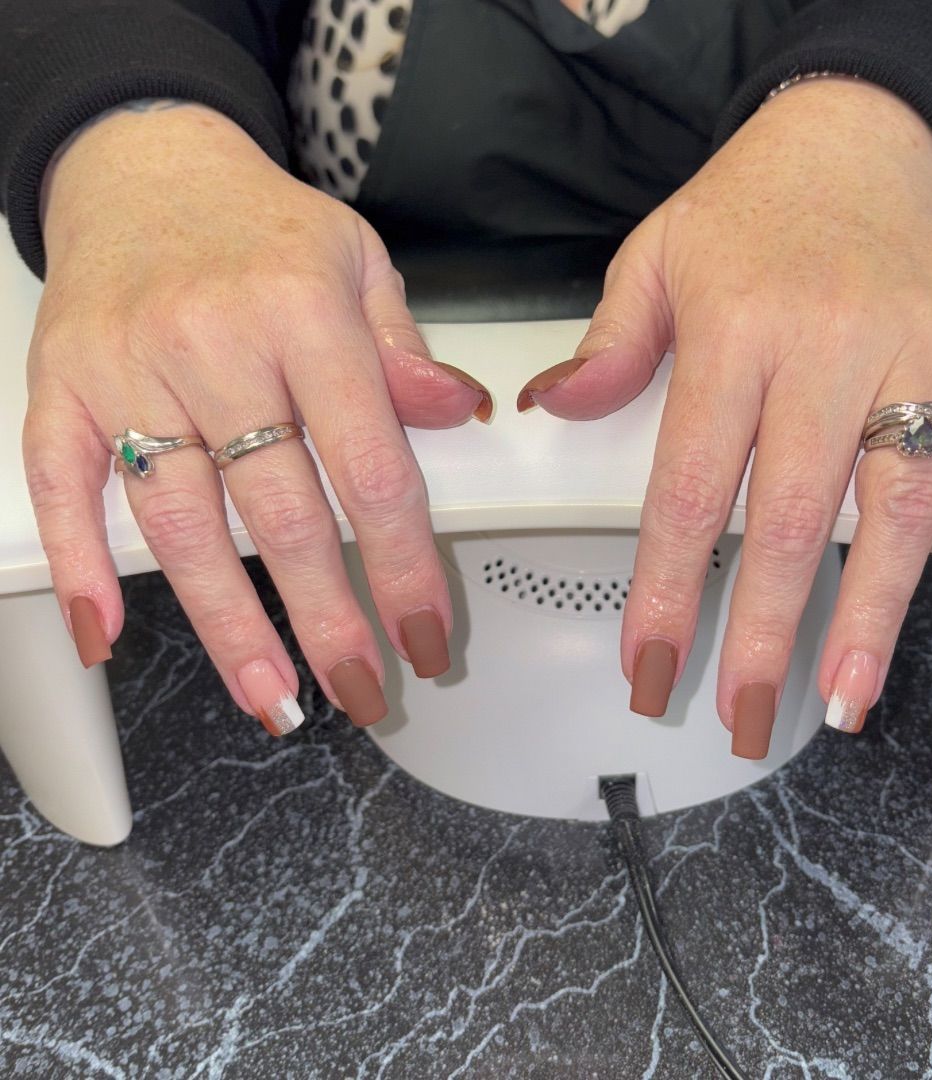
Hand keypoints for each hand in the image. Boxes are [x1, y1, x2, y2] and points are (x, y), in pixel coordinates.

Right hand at [25, 102, 490, 731]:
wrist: (143, 167)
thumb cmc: (259, 227)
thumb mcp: (359, 264)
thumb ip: (405, 352)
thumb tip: (457, 413)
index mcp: (305, 316)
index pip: (370, 470)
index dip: (402, 568)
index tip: (426, 636)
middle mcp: (216, 345)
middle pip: (281, 514)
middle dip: (327, 618)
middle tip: (360, 691)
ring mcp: (130, 370)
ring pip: (183, 521)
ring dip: (228, 622)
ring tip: (269, 695)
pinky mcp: (64, 386)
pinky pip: (61, 483)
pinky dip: (79, 564)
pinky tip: (107, 634)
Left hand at [518, 79, 931, 754]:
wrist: (849, 141)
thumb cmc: (747, 212)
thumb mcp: (651, 259)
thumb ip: (608, 345)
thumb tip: (556, 406)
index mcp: (738, 328)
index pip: (691, 488)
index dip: (667, 589)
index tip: (651, 665)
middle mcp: (830, 342)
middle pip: (794, 514)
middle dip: (764, 629)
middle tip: (743, 712)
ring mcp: (917, 348)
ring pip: (902, 496)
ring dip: (875, 607)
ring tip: (848, 693)